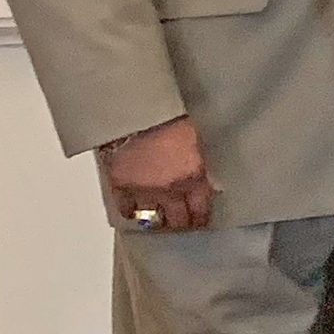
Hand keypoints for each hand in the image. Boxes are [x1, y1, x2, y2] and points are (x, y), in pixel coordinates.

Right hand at [98, 116, 217, 232]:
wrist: (134, 112)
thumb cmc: (169, 119)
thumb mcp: (198, 139)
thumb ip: (205, 163)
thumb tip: (213, 181)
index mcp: (194, 177)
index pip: (202, 210)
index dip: (201, 217)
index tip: (201, 220)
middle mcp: (171, 190)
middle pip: (179, 220)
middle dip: (182, 222)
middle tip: (183, 221)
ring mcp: (144, 192)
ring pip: (154, 220)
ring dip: (159, 219)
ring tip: (161, 218)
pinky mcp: (121, 188)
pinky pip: (127, 211)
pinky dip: (132, 212)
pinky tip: (136, 211)